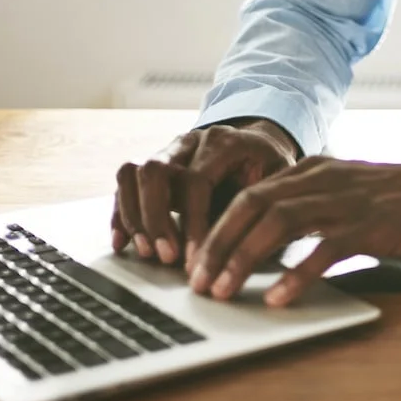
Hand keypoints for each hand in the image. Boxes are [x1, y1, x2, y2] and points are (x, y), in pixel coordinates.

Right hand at [111, 119, 299, 269]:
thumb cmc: (269, 168)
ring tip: (147, 252)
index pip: (195, 180)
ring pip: (133, 172)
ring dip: (135, 216)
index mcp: (224, 141)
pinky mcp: (155, 164)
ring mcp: (169, 149)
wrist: (259, 144)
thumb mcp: (279, 181)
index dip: (192, 224)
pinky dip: (122, 214)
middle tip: (167, 257)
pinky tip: (123, 243)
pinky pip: (125, 183)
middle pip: (155, 171)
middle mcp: (191, 140)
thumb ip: (262, 207)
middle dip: (156, 219)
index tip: (195, 260)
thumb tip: (248, 250)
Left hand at [187, 149, 400, 306]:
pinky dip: (298, 273)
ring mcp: (345, 201)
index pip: (250, 194)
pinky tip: (281, 296)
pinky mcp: (370, 225)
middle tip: (199, 281)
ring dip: (245, 258)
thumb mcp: (347, 189)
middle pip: (253, 206)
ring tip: (225, 289)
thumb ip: (309, 206)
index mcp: (313, 170)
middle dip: (218, 244)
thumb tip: (266, 239)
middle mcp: (322, 180)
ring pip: (279, 223)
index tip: (198, 260)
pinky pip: (324, 248)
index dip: (218, 228)